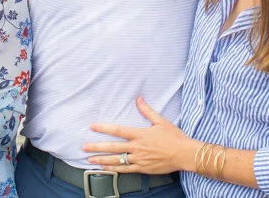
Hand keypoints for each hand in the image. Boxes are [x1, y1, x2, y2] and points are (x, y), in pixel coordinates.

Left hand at [83, 97, 200, 174]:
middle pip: (113, 147)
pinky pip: (125, 170)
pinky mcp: (143, 168)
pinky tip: (106, 169)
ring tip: (90, 160)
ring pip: (116, 160)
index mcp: (140, 134)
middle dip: (97, 147)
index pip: (118, 130)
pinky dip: (114, 169)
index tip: (92, 127)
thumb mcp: (161, 121)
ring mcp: (139, 159)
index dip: (104, 128)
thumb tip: (139, 99)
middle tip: (84, 147)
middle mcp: (137, 148)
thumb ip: (147, 110)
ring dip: (102, 160)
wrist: (184, 154)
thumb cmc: (174, 137)